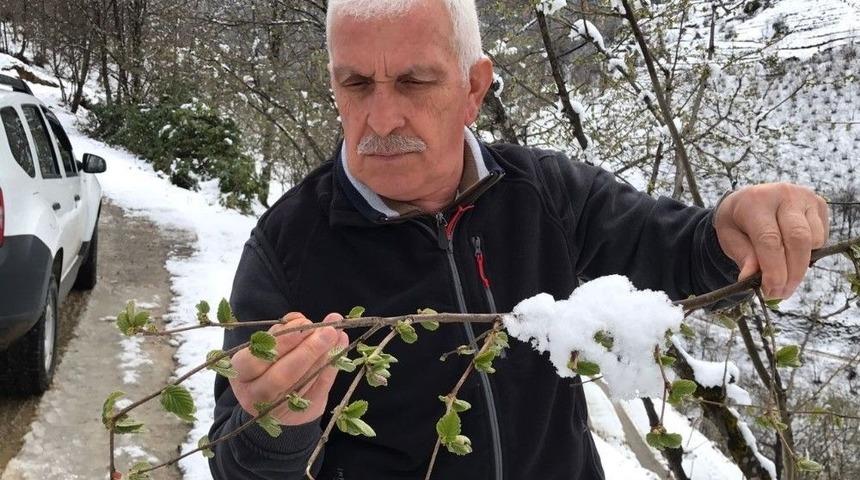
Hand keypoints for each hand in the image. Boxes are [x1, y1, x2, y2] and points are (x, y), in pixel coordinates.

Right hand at [230, 312, 348, 424]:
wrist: (273, 401)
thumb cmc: (269, 365)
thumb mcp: (268, 346)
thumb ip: (282, 332)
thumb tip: (299, 319)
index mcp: (240, 373)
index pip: (255, 358)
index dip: (282, 341)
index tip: (304, 322)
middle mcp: (254, 394)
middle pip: (280, 375)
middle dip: (307, 350)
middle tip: (328, 330)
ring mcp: (276, 409)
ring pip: (301, 384)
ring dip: (323, 358)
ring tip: (337, 335)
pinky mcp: (299, 415)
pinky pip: (318, 391)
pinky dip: (331, 369)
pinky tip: (340, 349)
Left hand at [714, 183, 828, 298]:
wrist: (748, 200)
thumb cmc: (737, 222)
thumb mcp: (729, 237)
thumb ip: (742, 256)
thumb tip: (750, 278)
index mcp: (755, 201)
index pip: (770, 239)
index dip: (773, 269)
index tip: (771, 291)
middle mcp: (783, 194)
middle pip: (798, 239)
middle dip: (792, 272)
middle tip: (782, 293)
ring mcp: (805, 197)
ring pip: (813, 240)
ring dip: (801, 265)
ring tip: (784, 274)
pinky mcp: (820, 204)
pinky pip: (821, 237)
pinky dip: (809, 253)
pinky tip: (792, 254)